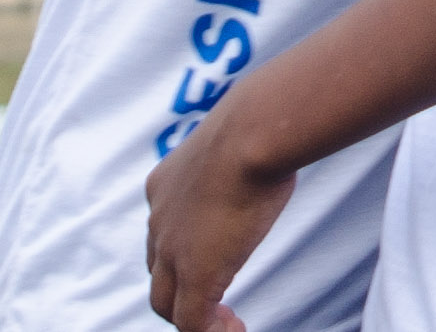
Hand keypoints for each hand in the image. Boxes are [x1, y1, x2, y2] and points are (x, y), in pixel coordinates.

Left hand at [144, 111, 293, 331]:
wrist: (251, 133)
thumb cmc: (259, 124)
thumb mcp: (238, 139)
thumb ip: (242, 151)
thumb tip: (277, 135)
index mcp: (164, 185)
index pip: (164, 232)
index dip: (186, 251)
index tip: (222, 253)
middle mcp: (159, 220)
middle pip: (159, 273)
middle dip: (182, 291)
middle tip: (215, 302)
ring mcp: (173, 251)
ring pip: (167, 303)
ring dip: (196, 317)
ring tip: (227, 324)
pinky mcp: (195, 275)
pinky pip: (192, 322)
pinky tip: (236, 329)